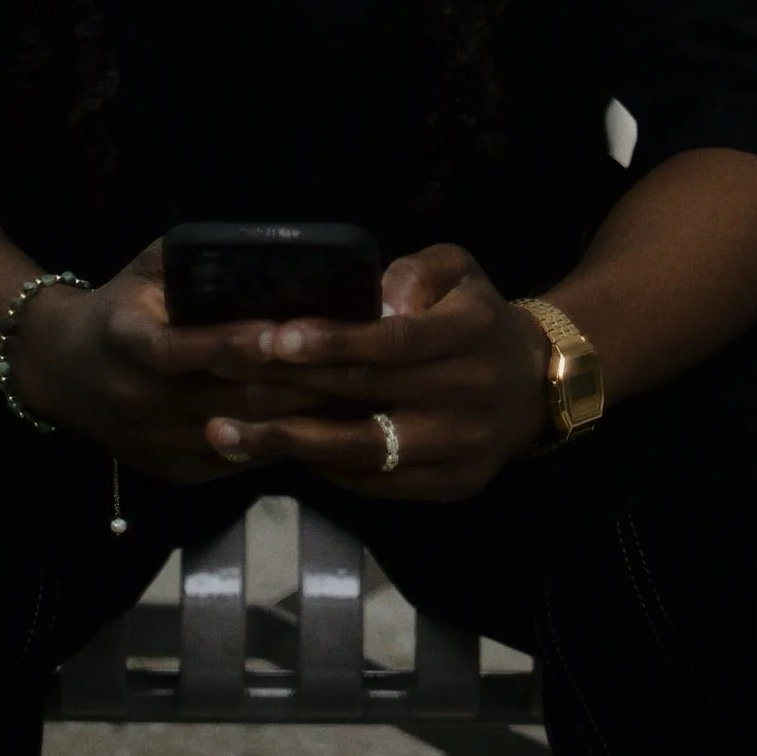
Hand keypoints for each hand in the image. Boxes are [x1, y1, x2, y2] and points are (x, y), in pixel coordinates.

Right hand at [8, 241, 331, 486]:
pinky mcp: (175, 473)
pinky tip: (323, 422)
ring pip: (240, 436)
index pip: (181, 350)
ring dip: (298, 417)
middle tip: (349, 363)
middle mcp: (140, 402)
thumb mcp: (147, 268)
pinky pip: (238, 461)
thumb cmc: (120, 304)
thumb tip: (272, 251)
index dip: (233, 344)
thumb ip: (196, 260)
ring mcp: (158, 446)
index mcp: (127, 343)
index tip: (283, 332)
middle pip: (226, 399)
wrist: (61, 371)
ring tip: (351, 393)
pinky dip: (280, 441)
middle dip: (291, 383)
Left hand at [197, 244, 550, 504]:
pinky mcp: (450, 486)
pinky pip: (377, 483)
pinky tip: (278, 449)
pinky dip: (325, 468)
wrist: (536, 385)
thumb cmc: (477, 316)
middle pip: (364, 395)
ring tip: (225, 433)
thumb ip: (417, 271)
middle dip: (288, 389)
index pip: (392, 343)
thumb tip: (380, 297)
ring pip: (362, 451)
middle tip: (220, 382)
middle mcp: (466, 395)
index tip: (273, 339)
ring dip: (289, 441)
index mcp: (468, 334)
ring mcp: (459, 448)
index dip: (332, 342)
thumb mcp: (459, 270)